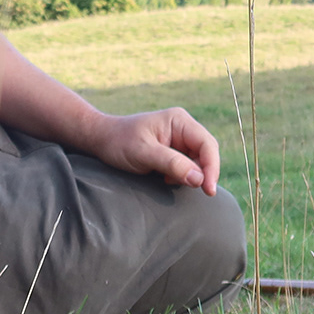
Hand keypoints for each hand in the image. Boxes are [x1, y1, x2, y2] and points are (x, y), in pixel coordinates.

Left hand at [83, 107, 220, 195]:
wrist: (101, 141)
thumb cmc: (119, 142)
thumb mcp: (144, 153)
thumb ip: (172, 164)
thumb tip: (199, 179)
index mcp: (179, 121)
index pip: (207, 144)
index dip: (212, 167)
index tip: (208, 189)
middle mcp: (183, 128)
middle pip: (206, 153)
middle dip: (203, 173)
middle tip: (197, 192)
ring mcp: (179, 140)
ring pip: (198, 162)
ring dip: (190, 176)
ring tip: (166, 180)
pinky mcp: (174, 152)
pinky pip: (188, 166)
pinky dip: (181, 177)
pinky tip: (165, 180)